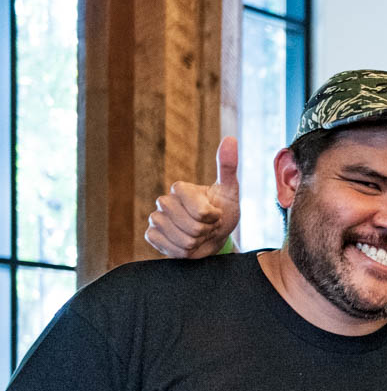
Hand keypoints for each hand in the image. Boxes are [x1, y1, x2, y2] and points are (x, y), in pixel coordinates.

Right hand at [145, 136, 239, 258]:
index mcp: (181, 188)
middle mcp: (165, 201)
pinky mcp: (152, 236)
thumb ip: (228, 167)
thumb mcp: (230, 190)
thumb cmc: (224, 211)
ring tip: (200, 235)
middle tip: (208, 227)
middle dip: (207, 231)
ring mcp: (156, 218)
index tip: (216, 214)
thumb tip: (231, 138)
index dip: (214, 217)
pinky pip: (169, 248)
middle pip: (192, 227)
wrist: (215, 237)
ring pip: (182, 240)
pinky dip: (183, 252)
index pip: (200, 210)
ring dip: (198, 243)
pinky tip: (187, 244)